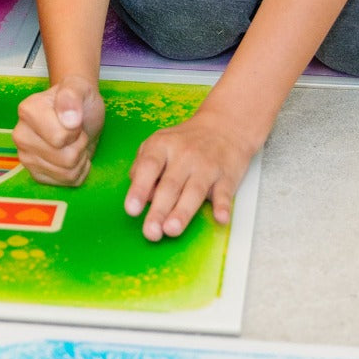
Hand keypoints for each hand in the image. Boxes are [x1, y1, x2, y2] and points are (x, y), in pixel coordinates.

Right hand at [13, 76, 104, 185]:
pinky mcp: (36, 174)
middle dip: (80, 146)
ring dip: (80, 158)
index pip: (60, 138)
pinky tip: (73, 154)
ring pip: (67, 173)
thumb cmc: (79, 98)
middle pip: (66, 159)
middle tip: (76, 131)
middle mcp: (21, 135)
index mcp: (27, 111)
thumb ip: (72, 96)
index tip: (74, 118)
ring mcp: (26, 157)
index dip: (76, 130)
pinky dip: (78, 171)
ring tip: (75, 142)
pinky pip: (66, 182)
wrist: (81, 112)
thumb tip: (69, 120)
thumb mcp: (80, 87)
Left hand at [124, 108, 254, 241]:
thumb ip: (143, 167)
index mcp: (162, 146)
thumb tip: (140, 195)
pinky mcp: (227, 177)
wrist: (224, 126)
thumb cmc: (185, 141)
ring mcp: (206, 166)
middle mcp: (184, 155)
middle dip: (159, 210)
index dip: (139, 189)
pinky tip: (219, 218)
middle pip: (170, 185)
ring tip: (171, 230)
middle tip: (150, 232)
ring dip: (183, 212)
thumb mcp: (158, 144)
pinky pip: (224, 193)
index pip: (148, 167)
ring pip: (194, 191)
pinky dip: (223, 206)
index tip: (131, 209)